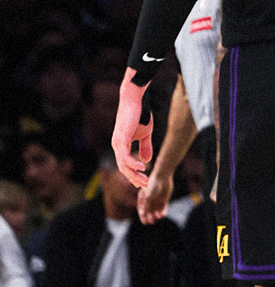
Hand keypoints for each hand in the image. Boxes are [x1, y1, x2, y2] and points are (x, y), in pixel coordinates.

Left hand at [111, 70, 153, 187]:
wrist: (135, 100)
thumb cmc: (140, 114)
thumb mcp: (145, 134)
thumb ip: (145, 147)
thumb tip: (146, 161)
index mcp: (122, 145)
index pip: (126, 165)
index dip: (134, 175)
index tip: (143, 183)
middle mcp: (117, 146)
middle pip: (124, 168)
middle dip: (134, 178)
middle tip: (144, 186)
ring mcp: (117, 143)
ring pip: (124, 165)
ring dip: (134, 174)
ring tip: (144, 180)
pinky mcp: (120, 139)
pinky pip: (125, 157)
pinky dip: (133, 164)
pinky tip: (142, 167)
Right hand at [137, 166, 173, 224]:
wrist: (163, 176)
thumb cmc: (152, 184)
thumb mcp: (147, 195)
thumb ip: (145, 204)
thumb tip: (142, 214)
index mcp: (143, 198)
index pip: (142, 210)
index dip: (143, 216)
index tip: (144, 223)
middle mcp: (150, 200)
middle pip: (149, 211)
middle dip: (150, 217)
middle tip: (152, 222)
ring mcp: (157, 200)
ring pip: (156, 211)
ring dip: (156, 215)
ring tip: (158, 217)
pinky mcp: (164, 199)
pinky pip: (163, 208)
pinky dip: (163, 212)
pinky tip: (163, 215)